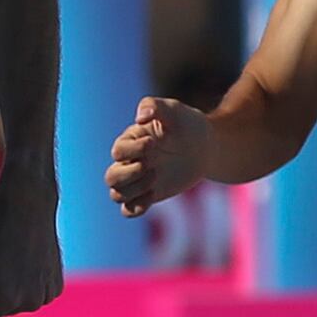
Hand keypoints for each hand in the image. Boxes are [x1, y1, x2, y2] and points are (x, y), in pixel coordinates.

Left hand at [0, 166, 60, 316]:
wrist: (28, 208)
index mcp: (8, 300)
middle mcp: (31, 302)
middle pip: (1, 309)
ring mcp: (47, 294)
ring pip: (18, 301)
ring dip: (5, 287)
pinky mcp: (57, 284)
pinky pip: (36, 294)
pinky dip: (25, 283)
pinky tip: (19, 263)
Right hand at [106, 97, 210, 216]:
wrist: (205, 147)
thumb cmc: (186, 124)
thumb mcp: (173, 109)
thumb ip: (154, 106)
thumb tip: (140, 118)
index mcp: (130, 141)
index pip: (118, 151)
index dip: (133, 150)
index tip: (154, 143)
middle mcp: (129, 162)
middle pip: (110, 177)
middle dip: (129, 174)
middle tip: (152, 167)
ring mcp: (138, 180)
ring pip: (116, 195)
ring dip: (134, 190)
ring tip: (155, 178)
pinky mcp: (147, 195)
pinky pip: (128, 210)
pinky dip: (135, 208)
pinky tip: (152, 196)